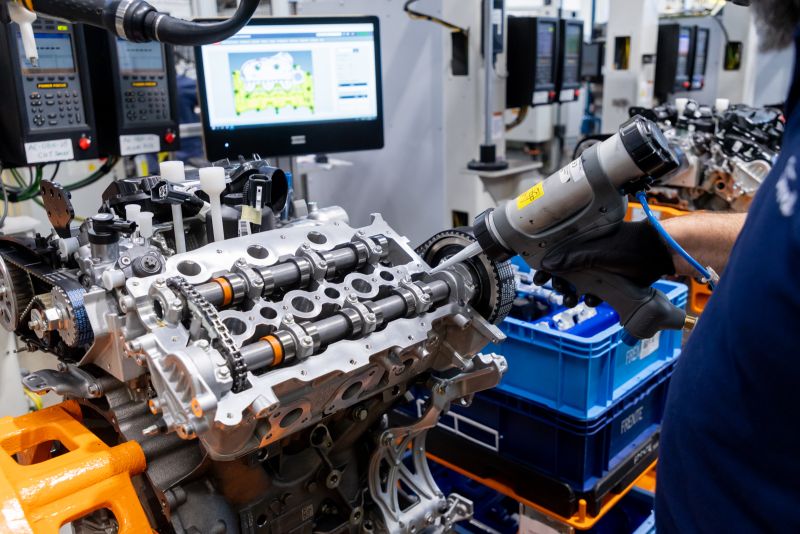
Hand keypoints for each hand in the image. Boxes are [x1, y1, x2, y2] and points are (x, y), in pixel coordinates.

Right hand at [533, 221, 674, 306]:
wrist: (658, 253)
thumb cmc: (629, 245)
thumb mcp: (598, 252)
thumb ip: (573, 258)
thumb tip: (546, 264)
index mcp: (582, 244)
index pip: (557, 255)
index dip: (546, 268)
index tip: (539, 279)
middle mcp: (588, 256)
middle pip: (565, 273)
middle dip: (560, 285)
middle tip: (561, 292)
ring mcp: (599, 269)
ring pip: (579, 285)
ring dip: (573, 295)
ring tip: (574, 301)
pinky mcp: (610, 281)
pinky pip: (595, 292)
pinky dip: (592, 298)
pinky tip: (595, 301)